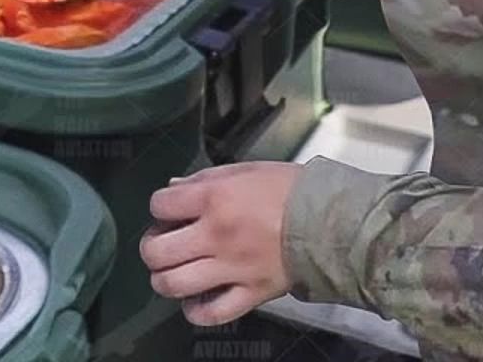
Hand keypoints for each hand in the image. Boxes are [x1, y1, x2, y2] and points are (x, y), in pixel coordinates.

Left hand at [141, 162, 300, 325]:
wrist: (331, 221)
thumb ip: (206, 179)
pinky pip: (212, 313)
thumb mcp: (246, 170)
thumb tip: (174, 188)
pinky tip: (194, 300)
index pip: (160, 205)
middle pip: (157, 251)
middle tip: (162, 245)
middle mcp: (215, 235)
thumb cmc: (290, 189)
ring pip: (174, 284)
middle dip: (152, 248)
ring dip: (164, 280)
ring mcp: (231, 268)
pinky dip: (196, 311)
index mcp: (214, 198)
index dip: (160, 207)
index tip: (169, 210)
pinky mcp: (250, 293)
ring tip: (171, 273)